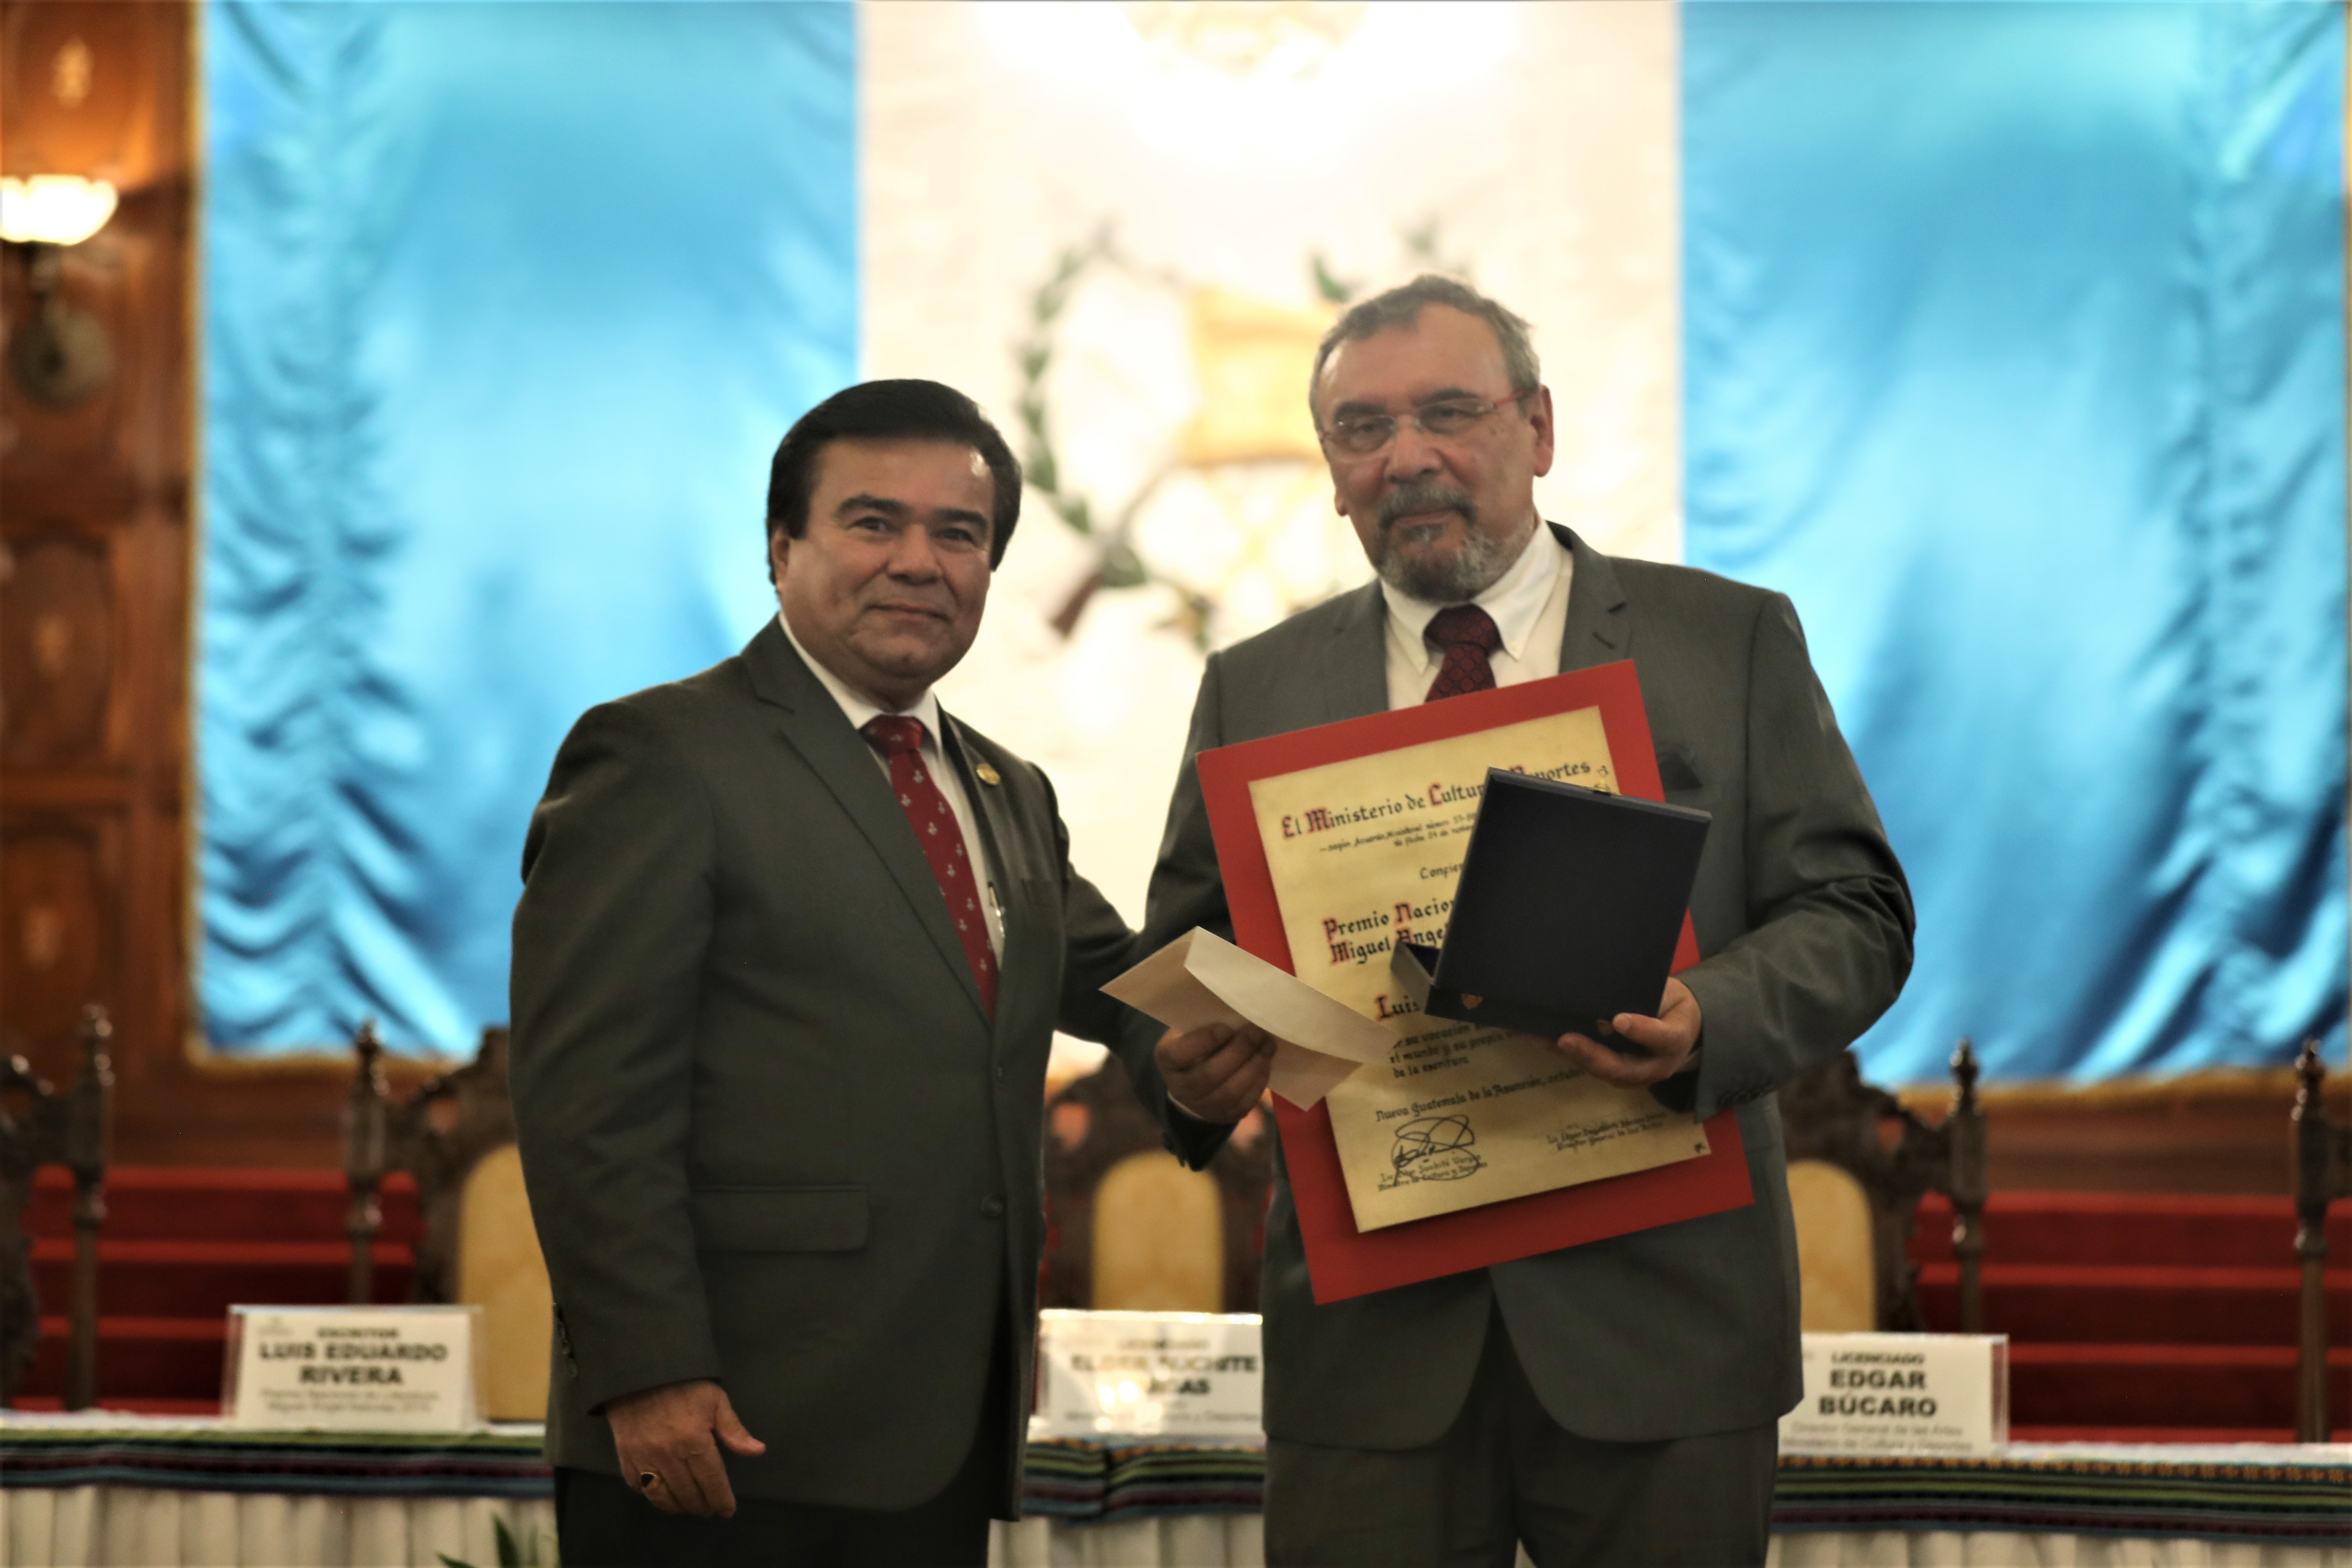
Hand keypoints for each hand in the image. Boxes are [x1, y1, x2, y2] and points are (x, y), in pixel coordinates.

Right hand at [606, 1378, 765, 1516]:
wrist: (641, 1371)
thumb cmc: (684, 1385)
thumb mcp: (715, 1401)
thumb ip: (734, 1430)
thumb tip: (758, 1451)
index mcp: (694, 1442)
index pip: (712, 1481)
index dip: (721, 1499)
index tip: (727, 1510)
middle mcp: (669, 1456)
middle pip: (688, 1494)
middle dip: (702, 1506)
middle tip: (710, 1509)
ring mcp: (644, 1459)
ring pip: (663, 1497)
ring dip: (679, 1507)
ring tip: (690, 1506)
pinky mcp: (626, 1457)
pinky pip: (639, 1487)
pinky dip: (653, 1496)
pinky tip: (663, 1495)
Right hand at [1156, 1021, 1275, 1122]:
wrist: (1193, 1078)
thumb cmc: (1195, 1043)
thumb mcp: (1190, 1029)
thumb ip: (1206, 1023)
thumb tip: (1239, 1016)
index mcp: (1166, 1059)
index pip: (1181, 1054)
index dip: (1205, 1041)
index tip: (1226, 1027)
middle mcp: (1180, 1087)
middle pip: (1210, 1075)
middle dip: (1238, 1052)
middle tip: (1257, 1032)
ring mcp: (1200, 1107)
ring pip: (1230, 1092)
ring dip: (1253, 1067)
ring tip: (1267, 1046)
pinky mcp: (1222, 1117)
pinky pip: (1243, 1104)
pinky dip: (1257, 1084)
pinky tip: (1265, 1064)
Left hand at [1552, 976, 1701, 1088]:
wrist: (1682, 1030)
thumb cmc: (1673, 1006)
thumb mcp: (1671, 994)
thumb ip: (1651, 996)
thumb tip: (1614, 989)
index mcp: (1675, 1040)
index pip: (1661, 1037)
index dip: (1641, 1031)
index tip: (1619, 1020)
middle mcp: (1655, 1066)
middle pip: (1622, 1068)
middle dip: (1591, 1054)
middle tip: (1565, 1039)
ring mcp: (1635, 1075)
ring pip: (1603, 1071)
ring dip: (1573, 1056)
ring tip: (1544, 1039)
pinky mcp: (1618, 1074)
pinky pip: (1593, 1066)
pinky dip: (1568, 1054)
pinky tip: (1544, 1041)